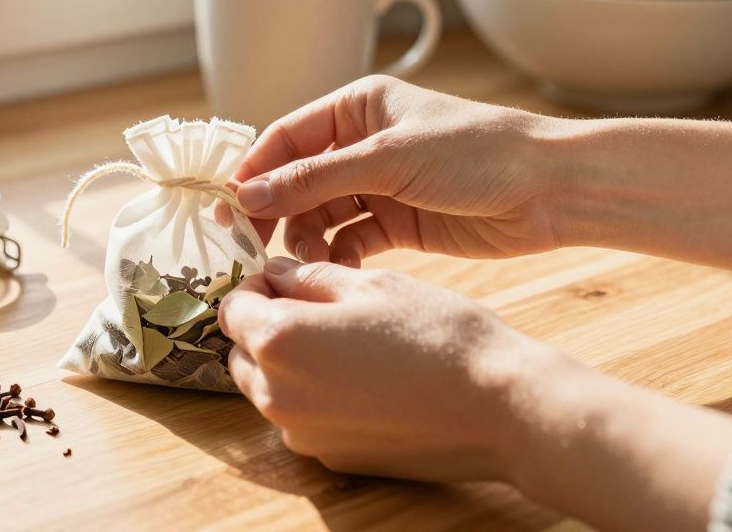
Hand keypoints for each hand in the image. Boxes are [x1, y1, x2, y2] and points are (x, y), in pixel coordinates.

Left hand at [220, 256, 543, 481]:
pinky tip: (361, 380)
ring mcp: (301, 433)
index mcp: (280, 340)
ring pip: (267, 389)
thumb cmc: (438, 335)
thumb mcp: (371, 284)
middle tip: (316, 307)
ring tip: (343, 344)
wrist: (499, 409)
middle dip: (265, 326)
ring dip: (286, 364)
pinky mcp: (330, 458)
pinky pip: (300, 419)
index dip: (255, 286)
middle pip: (242, 352)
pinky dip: (313, 397)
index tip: (286, 278)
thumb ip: (308, 276)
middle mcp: (277, 394)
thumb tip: (275, 272)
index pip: (232, 308)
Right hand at [234, 75, 564, 261]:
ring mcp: (380, 185)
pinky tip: (331, 271)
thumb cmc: (476, 152)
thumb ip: (314, 179)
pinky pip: (350, 239)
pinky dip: (337, 256)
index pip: (285, 138)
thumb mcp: (386, 158)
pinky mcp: (399, 223)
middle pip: (297, 180)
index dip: (252, 172)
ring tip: (301, 264)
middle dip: (274, 212)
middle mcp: (363, 144)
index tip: (225, 209)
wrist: (551, 190)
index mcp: (357, 107)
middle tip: (250, 249)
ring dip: (305, 239)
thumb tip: (246, 195)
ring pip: (320, 214)